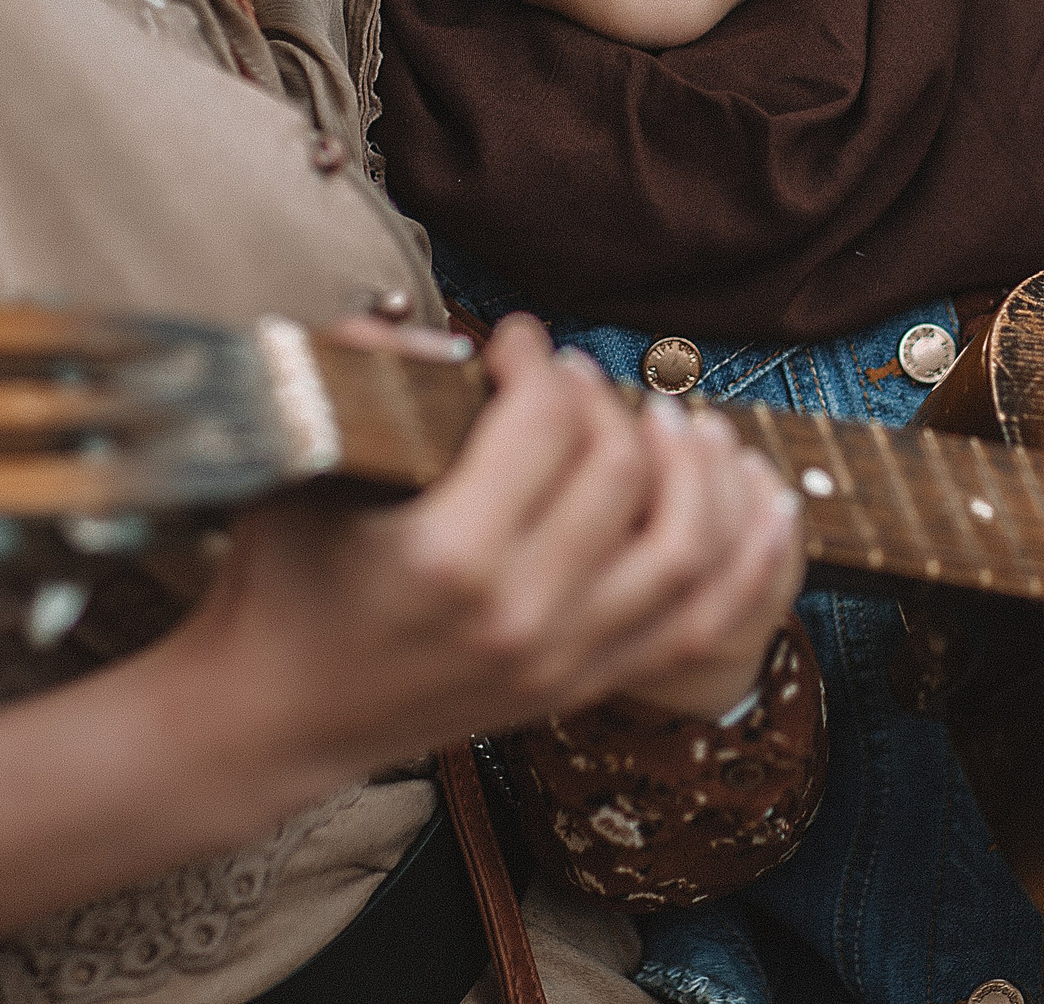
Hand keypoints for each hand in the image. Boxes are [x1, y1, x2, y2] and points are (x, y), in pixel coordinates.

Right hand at [172, 314, 804, 797]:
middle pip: (622, 474)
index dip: (540, 359)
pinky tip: (768, 499)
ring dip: (702, 472)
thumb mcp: (301, 464)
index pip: (546, 424)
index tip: (517, 340)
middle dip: (611, 402)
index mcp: (449, 555)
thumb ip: (361, 373)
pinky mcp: (584, 685)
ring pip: (687, 550)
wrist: (275, 717)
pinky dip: (750, 558)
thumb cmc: (282, 579)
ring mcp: (562, 660)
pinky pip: (703, 621)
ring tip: (684, 422)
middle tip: (582, 377)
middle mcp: (521, 614)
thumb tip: (437, 325)